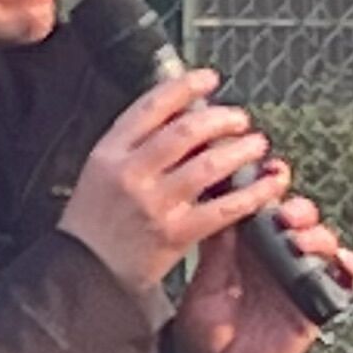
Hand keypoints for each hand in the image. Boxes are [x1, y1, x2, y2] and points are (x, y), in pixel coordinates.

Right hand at [58, 70, 284, 291]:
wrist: (85, 274)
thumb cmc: (93, 224)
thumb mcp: (98, 172)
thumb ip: (133, 145)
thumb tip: (179, 115)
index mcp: (109, 152)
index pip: (151, 107)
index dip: (185, 87)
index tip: (208, 79)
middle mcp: (131, 173)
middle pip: (185, 131)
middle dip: (220, 118)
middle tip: (239, 118)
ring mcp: (154, 203)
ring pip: (209, 164)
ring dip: (240, 150)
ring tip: (257, 144)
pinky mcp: (175, 233)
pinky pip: (223, 208)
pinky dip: (251, 193)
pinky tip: (267, 185)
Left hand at [170, 188, 352, 352]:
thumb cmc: (204, 329)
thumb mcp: (205, 284)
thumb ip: (218, 249)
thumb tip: (222, 201)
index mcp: (246, 244)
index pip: (265, 204)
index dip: (270, 185)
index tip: (267, 172)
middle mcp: (276, 254)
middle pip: (300, 216)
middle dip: (297, 208)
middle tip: (283, 215)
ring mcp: (299, 276)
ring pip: (324, 239)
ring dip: (318, 234)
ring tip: (300, 242)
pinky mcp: (317, 303)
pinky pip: (345, 278)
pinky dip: (349, 265)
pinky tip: (341, 262)